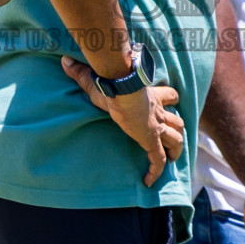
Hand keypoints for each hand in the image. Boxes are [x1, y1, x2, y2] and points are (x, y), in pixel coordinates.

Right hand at [62, 55, 184, 186]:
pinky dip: (156, 171)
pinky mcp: (151, 140)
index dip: (170, 99)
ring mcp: (156, 127)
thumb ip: (82, 73)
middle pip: (178, 121)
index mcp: (151, 96)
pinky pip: (158, 160)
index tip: (170, 102)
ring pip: (176, 140)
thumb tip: (66, 62)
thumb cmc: (111, 82)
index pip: (170, 95)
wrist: (122, 88)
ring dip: (175, 149)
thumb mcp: (96, 79)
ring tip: (170, 159)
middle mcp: (158, 112)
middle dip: (177, 129)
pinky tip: (148, 181)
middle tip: (173, 135)